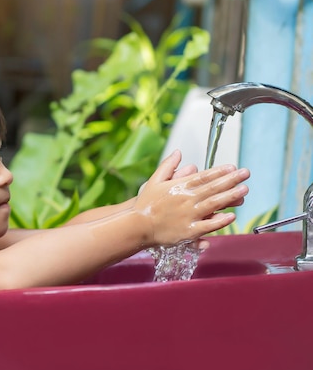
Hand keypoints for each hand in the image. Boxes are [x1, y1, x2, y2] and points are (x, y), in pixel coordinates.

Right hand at [134, 150, 249, 245]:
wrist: (137, 225)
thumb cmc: (146, 204)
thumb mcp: (154, 181)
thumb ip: (168, 166)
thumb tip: (178, 152)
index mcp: (180, 186)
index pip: (204, 176)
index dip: (220, 171)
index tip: (233, 167)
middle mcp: (187, 199)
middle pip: (213, 188)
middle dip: (232, 180)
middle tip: (246, 174)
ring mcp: (189, 215)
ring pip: (214, 204)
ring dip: (231, 196)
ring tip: (244, 190)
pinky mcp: (189, 231)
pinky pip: (208, 226)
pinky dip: (220, 221)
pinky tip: (232, 216)